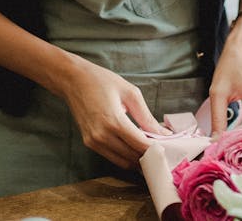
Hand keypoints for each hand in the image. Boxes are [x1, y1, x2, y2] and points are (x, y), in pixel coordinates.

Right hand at [51, 56, 172, 168]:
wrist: (72, 79)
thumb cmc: (100, 81)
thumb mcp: (130, 93)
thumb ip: (147, 117)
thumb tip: (164, 134)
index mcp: (113, 121)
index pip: (141, 146)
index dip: (157, 150)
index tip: (169, 148)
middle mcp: (102, 136)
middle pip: (133, 157)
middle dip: (150, 157)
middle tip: (162, 150)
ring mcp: (93, 141)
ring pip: (123, 162)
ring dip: (137, 159)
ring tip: (150, 149)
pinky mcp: (89, 143)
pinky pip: (112, 157)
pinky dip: (125, 156)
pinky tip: (134, 146)